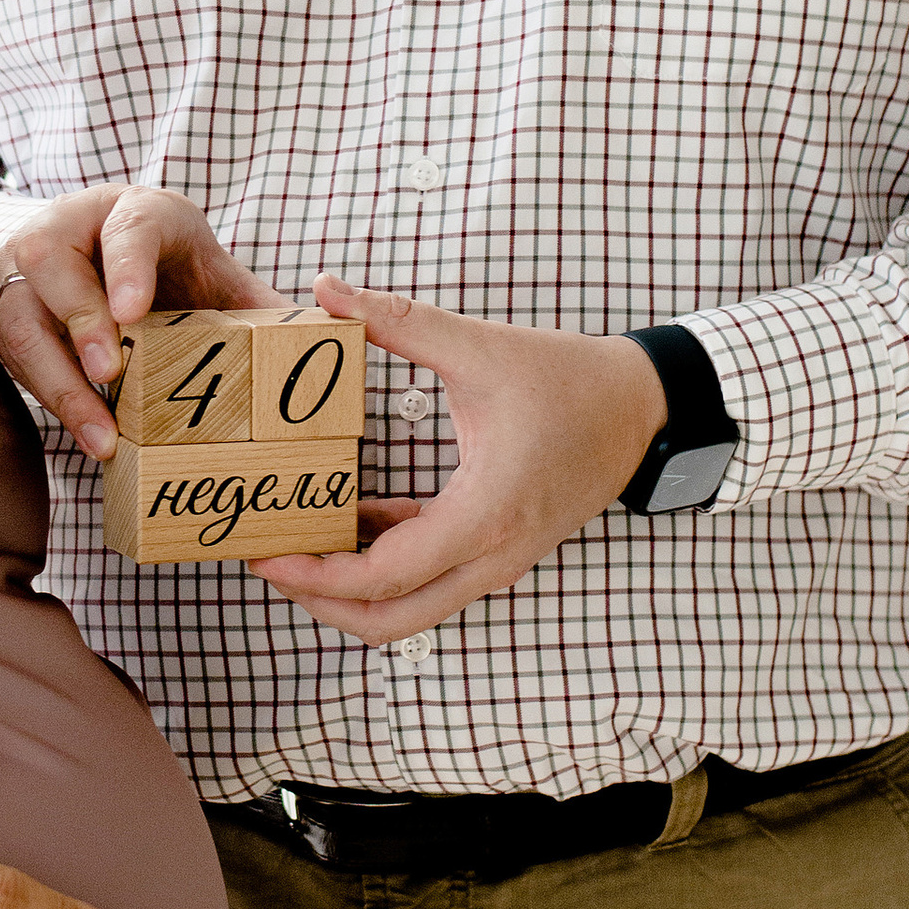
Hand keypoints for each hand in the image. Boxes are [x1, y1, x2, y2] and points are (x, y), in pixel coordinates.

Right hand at [0, 187, 276, 459]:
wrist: (99, 251)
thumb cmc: (172, 270)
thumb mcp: (216, 275)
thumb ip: (261, 307)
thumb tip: (335, 340)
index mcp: (134, 209)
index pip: (130, 225)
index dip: (128, 266)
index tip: (133, 313)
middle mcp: (67, 224)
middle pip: (54, 261)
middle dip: (81, 319)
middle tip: (111, 372)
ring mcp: (23, 264)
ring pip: (20, 312)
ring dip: (57, 375)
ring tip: (102, 432)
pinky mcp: (2, 307)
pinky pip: (11, 351)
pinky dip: (47, 394)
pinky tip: (87, 432)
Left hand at [250, 280, 667, 644]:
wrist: (642, 408)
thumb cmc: (569, 380)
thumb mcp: (480, 346)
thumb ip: (400, 318)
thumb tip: (327, 288)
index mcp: (485, 513)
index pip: (387, 576)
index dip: (318, 577)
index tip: (267, 556)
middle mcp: (492, 554)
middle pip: (391, 621)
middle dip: (322, 604)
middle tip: (266, 563)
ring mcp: (498, 561)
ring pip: (411, 609)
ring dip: (350, 589)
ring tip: (293, 543)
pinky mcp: (498, 549)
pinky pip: (431, 576)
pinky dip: (384, 562)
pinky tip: (347, 517)